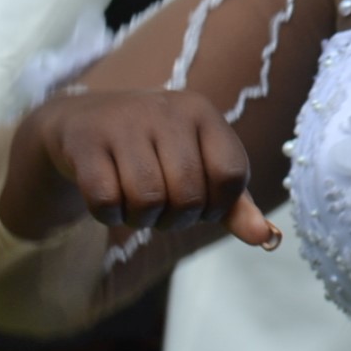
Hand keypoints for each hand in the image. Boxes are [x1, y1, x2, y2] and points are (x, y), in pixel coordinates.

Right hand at [4, 88, 277, 248]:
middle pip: (189, 196)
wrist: (83, 121)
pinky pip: (105, 200)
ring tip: (135, 203)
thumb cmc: (153, 151)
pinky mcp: (86, 142)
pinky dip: (108, 214)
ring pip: (147, 200)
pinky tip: (107, 197)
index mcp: (202, 113)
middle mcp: (167, 111)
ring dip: (141, 219)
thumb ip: (234, 204)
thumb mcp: (199, 166)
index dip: (218, 206)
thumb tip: (268, 239)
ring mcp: (124, 123)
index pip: (232, 175)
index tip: (200, 203)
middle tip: (162, 209)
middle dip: (176, 219)